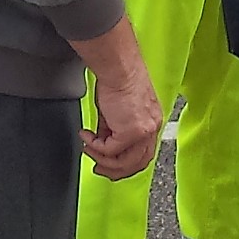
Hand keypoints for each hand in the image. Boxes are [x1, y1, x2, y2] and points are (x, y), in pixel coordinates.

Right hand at [70, 26, 161, 180]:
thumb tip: (102, 140)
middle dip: (115, 170)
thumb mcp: (118, 109)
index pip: (144, 153)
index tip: (111, 165)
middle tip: (98, 168)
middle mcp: (152, 129)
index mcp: (152, 122)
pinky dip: (94, 147)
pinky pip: (109, 150)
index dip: (127, 164)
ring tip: (88, 148)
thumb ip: (113, 128)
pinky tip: (86, 136)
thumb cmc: (119, 78)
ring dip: (102, 159)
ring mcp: (143, 132)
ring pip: (124, 162)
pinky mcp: (130, 133)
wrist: (118, 67)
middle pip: (137, 163)